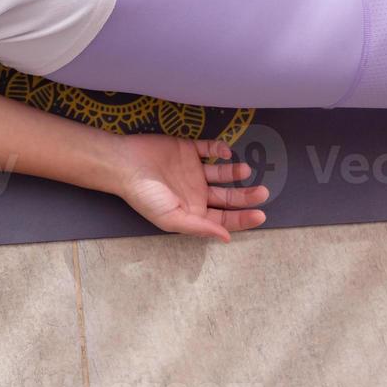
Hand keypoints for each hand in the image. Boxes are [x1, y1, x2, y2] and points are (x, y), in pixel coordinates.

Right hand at [111, 133, 267, 241]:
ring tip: (244, 170)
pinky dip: (220, 149)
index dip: (243, 218)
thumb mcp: (171, 218)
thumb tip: (227, 238)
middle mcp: (196, 192)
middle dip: (246, 196)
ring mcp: (193, 170)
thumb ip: (199, 227)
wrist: (124, 164)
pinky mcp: (188, 150)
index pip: (224, 218)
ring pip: (223, 174)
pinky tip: (225, 153)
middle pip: (228, 197)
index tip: (260, 214)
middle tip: (262, 192)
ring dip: (235, 173)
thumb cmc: (144, 195)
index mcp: (193, 212)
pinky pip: (209, 149)